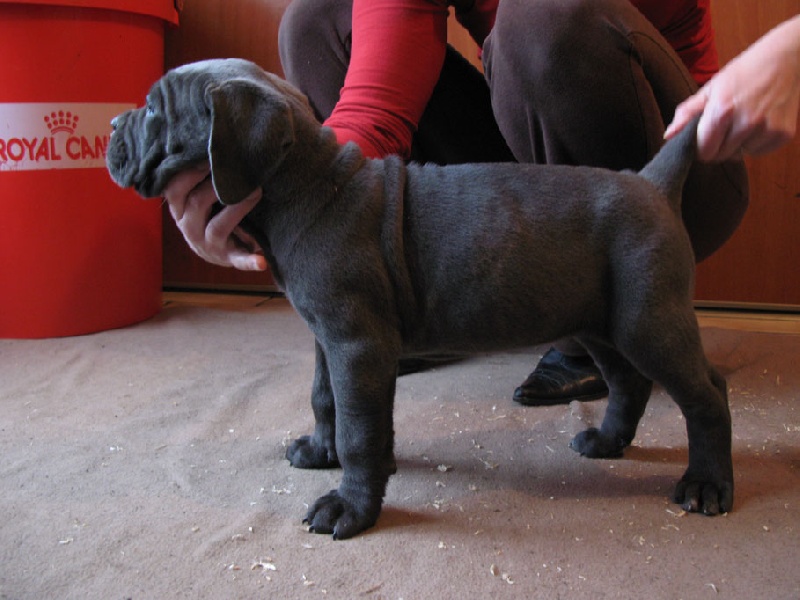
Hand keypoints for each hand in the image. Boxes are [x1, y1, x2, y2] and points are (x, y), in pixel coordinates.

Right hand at [163, 162, 266, 270]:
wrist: (220, 250)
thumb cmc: (211, 213)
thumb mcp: (198, 197)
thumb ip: (199, 176)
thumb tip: (212, 138)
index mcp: (179, 210)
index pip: (174, 188)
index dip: (190, 170)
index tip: (209, 153)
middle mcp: (188, 229)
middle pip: (196, 203)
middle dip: (217, 184)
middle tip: (238, 168)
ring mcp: (207, 246)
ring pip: (217, 227)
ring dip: (237, 208)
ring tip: (256, 191)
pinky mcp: (228, 259)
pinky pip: (238, 260)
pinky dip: (250, 262)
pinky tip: (262, 262)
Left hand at [665, 16, 799, 161]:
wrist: (786, 58)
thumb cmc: (744, 72)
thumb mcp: (711, 88)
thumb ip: (687, 113)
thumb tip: (668, 136)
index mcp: (723, 110)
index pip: (704, 151)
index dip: (701, 147)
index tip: (704, 137)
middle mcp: (747, 121)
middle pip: (721, 156)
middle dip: (718, 146)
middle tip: (724, 126)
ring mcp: (767, 129)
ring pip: (740, 155)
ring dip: (738, 144)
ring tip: (743, 121)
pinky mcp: (783, 134)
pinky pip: (759, 152)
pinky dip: (756, 143)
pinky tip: (759, 123)